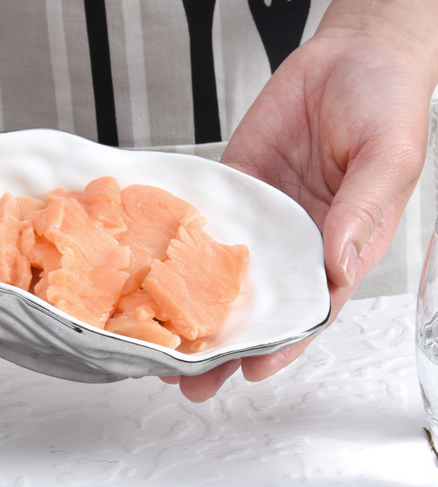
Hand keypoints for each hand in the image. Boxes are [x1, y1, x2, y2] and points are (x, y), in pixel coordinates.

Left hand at [170, 0, 437, 401]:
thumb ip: (363, 211)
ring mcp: (260, 221)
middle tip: (187, 381)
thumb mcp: (389, 157)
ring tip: (158, 347)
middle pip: (256, 309)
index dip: (280, 347)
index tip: (250, 372)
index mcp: (339, 249)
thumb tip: (336, 264)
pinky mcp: (233, 191)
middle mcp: (295, 244)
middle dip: (223, 348)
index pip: (309, 313)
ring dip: (190, 313)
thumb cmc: (387, 103)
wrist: (351, 54)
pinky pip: (201, 224)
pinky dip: (174, 251)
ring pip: (220, 277)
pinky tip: (149, 276)